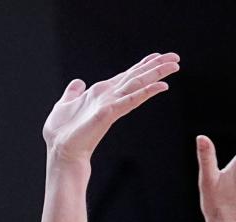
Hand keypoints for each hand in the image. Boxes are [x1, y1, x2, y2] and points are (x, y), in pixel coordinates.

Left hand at [43, 52, 178, 163]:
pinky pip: (131, 100)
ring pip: (138, 85)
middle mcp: (110, 97)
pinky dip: (146, 92)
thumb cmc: (61, 134)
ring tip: (174, 65)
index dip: (142, 66)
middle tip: (175, 58)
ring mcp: (111, 105)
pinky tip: (161, 86)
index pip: (126, 76)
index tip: (157, 57)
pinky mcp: (109, 113)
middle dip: (156, 67)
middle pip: (137, 78)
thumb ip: (73, 93)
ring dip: (156, 74)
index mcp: (101, 94)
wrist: (60, 151)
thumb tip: (78, 83)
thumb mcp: (65, 105)